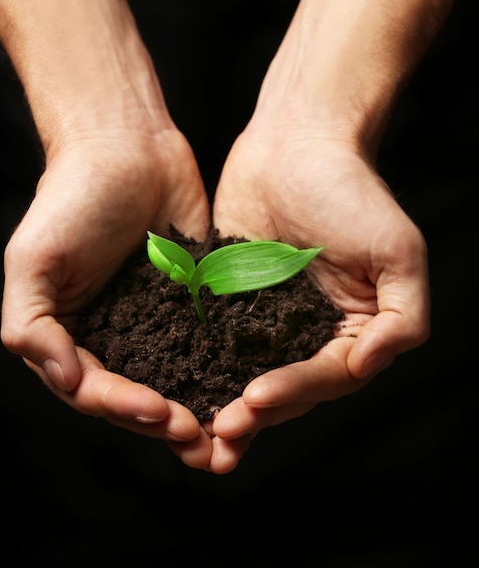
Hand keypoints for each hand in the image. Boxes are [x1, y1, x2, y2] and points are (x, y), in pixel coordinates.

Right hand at [1, 127, 213, 467]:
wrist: (128, 145)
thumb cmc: (73, 197)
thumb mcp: (34, 259)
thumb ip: (32, 325)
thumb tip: (65, 381)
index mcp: (71, 335)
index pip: (93, 390)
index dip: (125, 409)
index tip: (162, 414)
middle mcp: (112, 336)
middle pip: (137, 397)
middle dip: (166, 423)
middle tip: (202, 441)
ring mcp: (154, 322)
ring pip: (176, 380)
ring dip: (199, 411)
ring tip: (228, 435)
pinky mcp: (192, 304)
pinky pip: (207, 346)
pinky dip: (222, 374)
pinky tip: (245, 391)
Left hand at [208, 128, 429, 472]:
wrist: (295, 141)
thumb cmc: (351, 189)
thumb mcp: (398, 250)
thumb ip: (401, 317)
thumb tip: (370, 366)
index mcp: (350, 329)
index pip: (325, 377)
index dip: (293, 394)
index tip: (254, 401)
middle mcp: (308, 331)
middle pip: (283, 386)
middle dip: (253, 413)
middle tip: (220, 431)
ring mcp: (264, 318)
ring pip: (243, 373)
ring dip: (221, 403)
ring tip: (193, 433)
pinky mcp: (227, 298)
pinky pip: (211, 338)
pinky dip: (195, 365)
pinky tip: (172, 385)